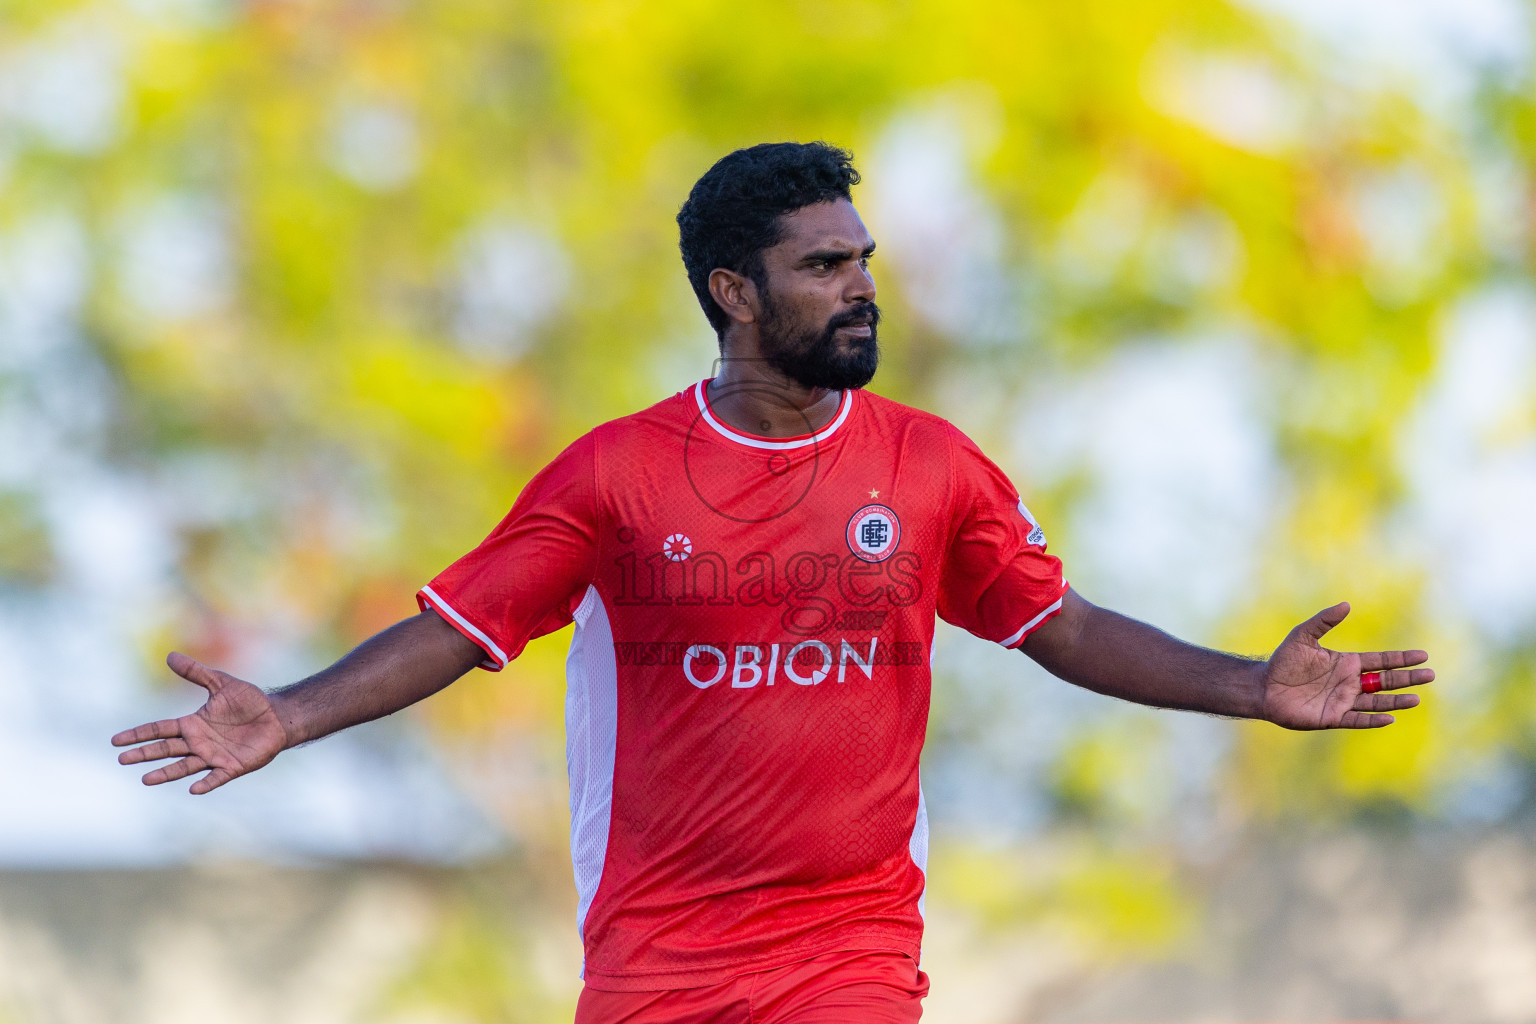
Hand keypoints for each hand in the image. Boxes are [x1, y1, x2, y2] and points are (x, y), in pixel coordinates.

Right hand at [112, 652, 289, 792]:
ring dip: (166, 773)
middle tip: (123, 759)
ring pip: (184, 767)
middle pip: (165, 749)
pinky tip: (194, 788)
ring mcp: (213, 757)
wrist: (277, 717)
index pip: (160, 729)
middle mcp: (198, 743)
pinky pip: (216, 777)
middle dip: (145, 754)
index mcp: (192, 724)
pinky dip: (206, 783)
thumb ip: (197, 672)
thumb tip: (170, 655)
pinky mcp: (232, 767)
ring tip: (146, 780)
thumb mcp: (221, 683)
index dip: (139, 734)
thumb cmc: (249, 702)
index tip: (116, 740)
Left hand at [1262, 602, 1433, 729]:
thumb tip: (1346, 604)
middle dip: (1407, 678)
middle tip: (1431, 675)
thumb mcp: (1303, 636)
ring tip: (1416, 698)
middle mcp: (1349, 682)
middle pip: (1385, 681)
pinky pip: (1358, 719)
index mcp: (1347, 663)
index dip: (1401, 659)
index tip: (1423, 656)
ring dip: (1396, 701)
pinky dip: (1373, 719)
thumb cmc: (1283, 661)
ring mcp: (1343, 700)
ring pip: (1376, 702)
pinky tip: (1389, 718)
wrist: (1264, 686)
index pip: (1381, 661)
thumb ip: (1324, 621)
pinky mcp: (1332, 717)